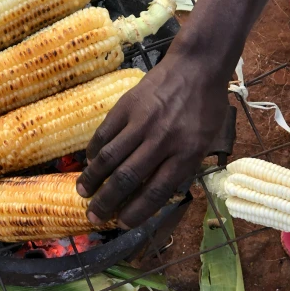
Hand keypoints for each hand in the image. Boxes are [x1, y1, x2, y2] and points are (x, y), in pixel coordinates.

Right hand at [76, 50, 228, 228]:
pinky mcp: (126, 106)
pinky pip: (105, 133)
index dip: (136, 212)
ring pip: (109, 157)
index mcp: (185, 154)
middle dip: (107, 202)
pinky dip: (94, 151)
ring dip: (93, 179)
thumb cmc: (205, 108)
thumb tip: (157, 192)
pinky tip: (91, 162)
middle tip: (94, 216)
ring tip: (83, 192)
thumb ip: (183, 166)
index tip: (123, 223)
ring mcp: (141, 122)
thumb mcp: (206, 142)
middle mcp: (161, 141)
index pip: (155, 192)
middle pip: (126, 179)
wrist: (196, 67)